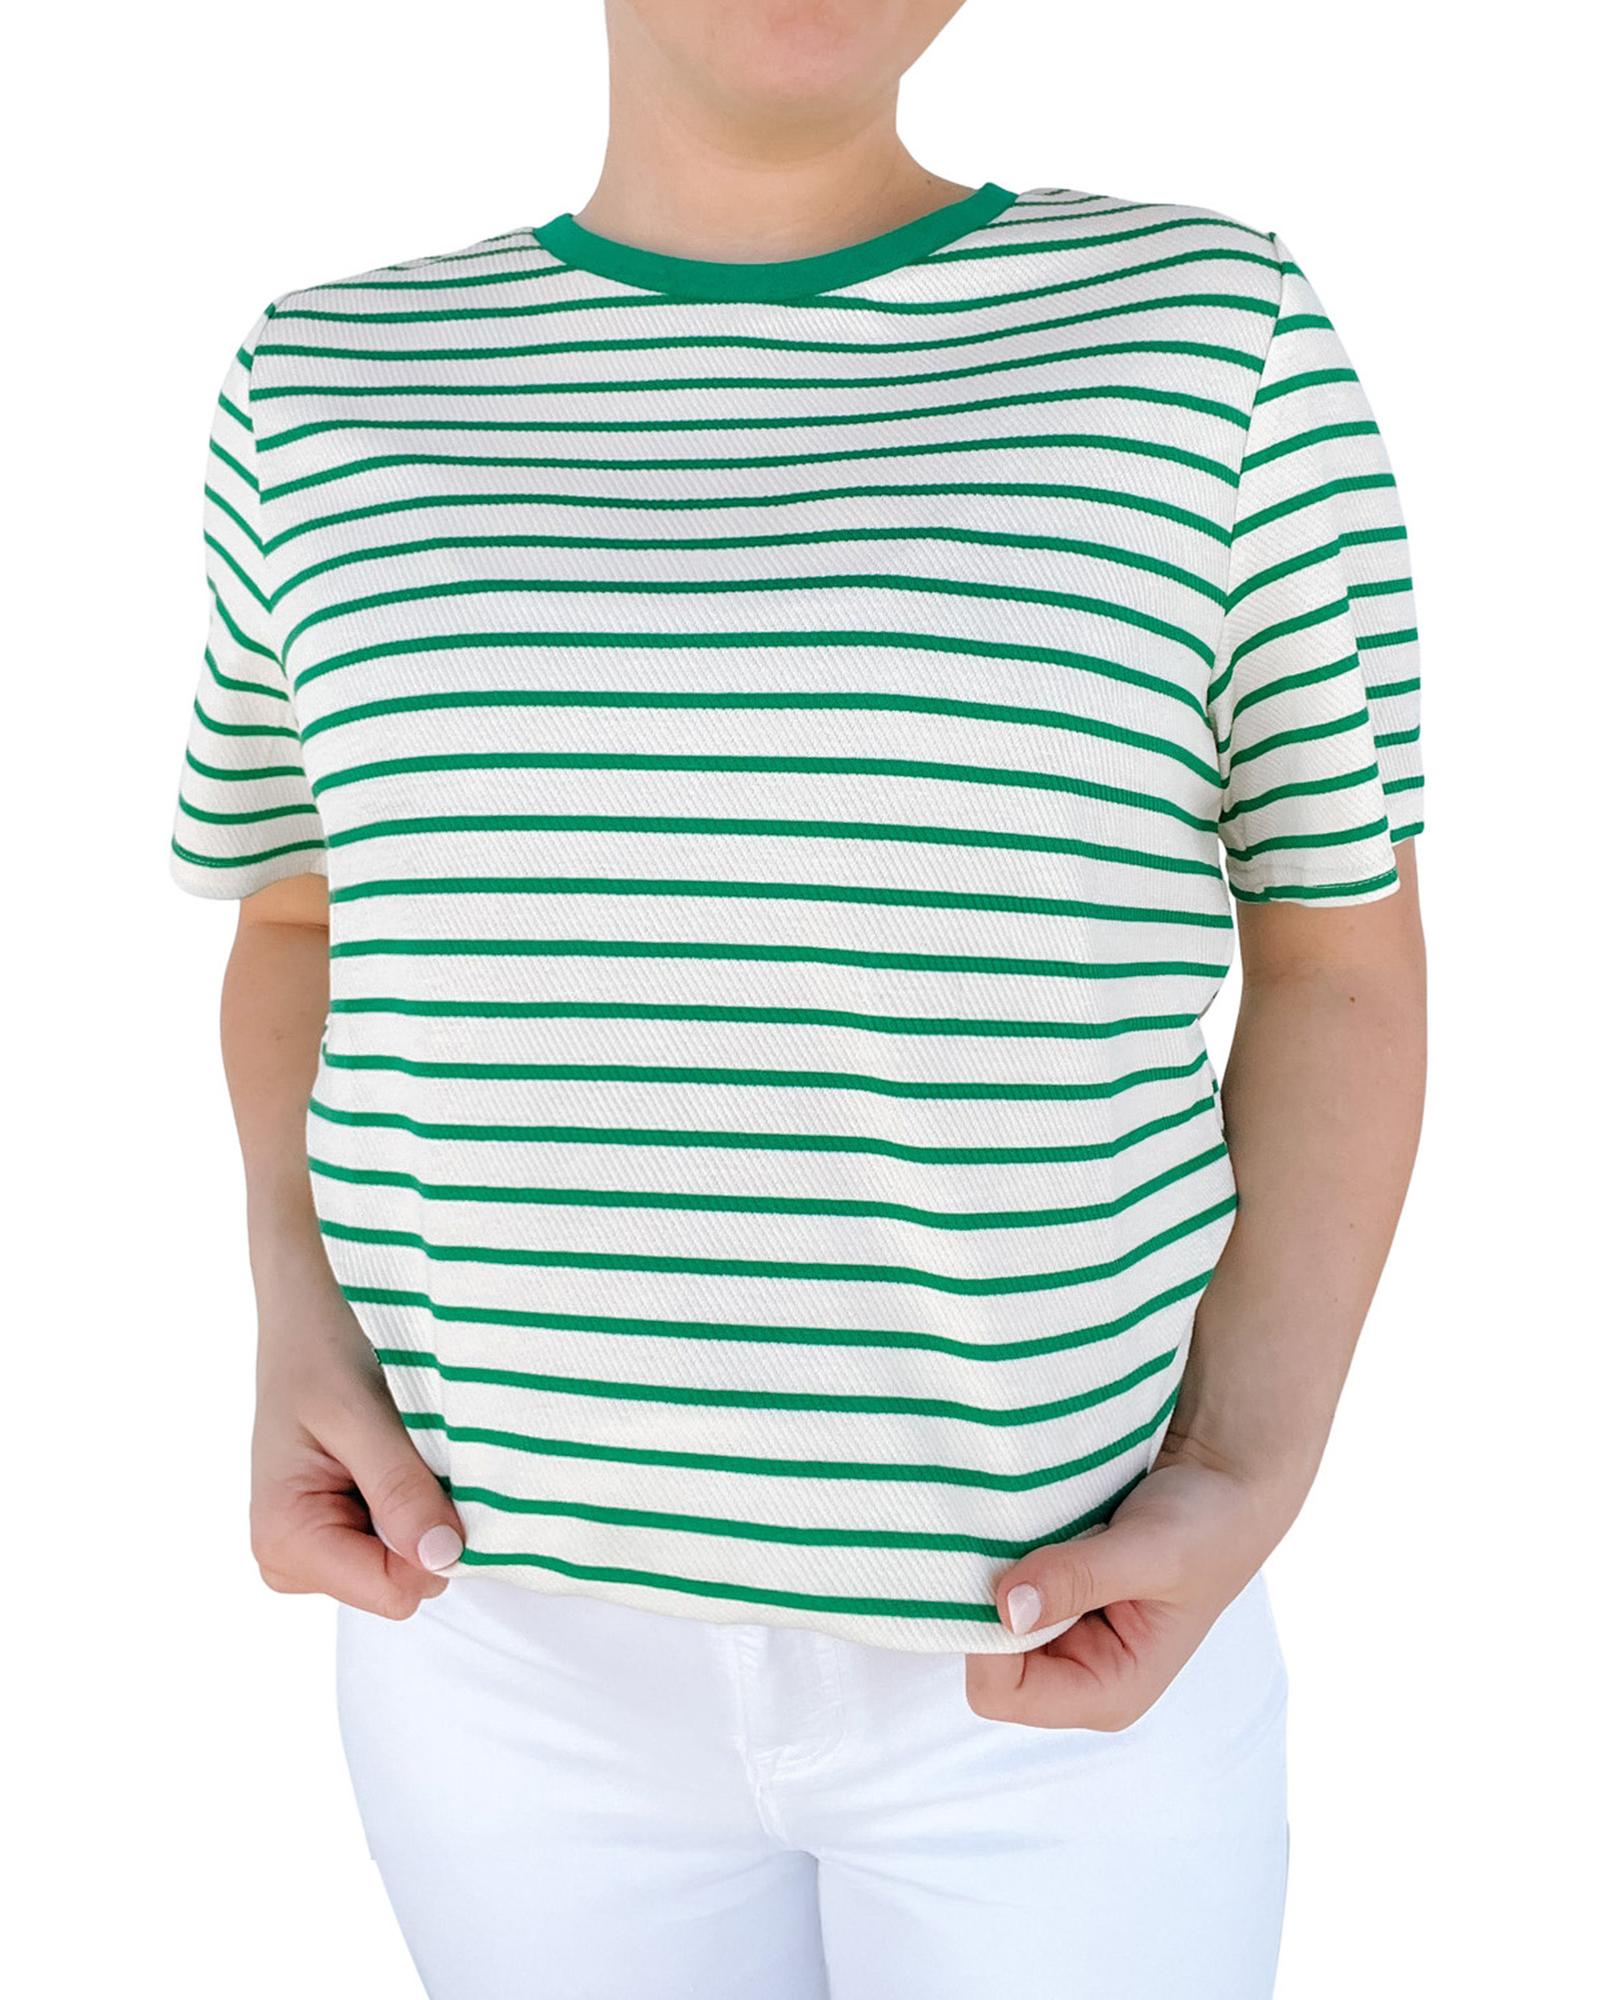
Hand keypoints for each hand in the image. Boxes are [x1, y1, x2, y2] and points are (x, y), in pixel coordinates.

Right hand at [250, 1254, 463, 1618]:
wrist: (309, 1302)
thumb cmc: (322, 1344)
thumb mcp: (362, 1414)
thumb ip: (399, 1490)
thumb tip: (441, 1560)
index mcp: (283, 1539)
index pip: (394, 1590)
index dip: (430, 1540)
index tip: (431, 1471)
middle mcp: (291, 1557)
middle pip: (403, 1581)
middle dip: (423, 1519)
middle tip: (409, 1446)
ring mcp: (315, 1545)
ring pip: (408, 1560)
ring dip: (420, 1501)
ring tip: (397, 1440)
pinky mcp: (339, 1525)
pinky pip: (402, 1535)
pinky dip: (416, 1493)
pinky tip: (395, 1447)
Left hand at [964, 1446, 1299, 1728]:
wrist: (1224, 1485)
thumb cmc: (1206, 1527)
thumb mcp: (1150, 1551)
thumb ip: (1081, 1578)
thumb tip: (1006, 1607)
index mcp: (1108, 1691)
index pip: (1005, 1694)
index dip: (986, 1638)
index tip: (1001, 1571)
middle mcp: (1078, 1675)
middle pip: (986, 1661)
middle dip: (986, 1603)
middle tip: (1008, 1540)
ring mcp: (1063, 1637)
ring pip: (986, 1618)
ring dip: (993, 1574)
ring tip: (1027, 1527)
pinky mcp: (1054, 1599)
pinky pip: (1000, 1588)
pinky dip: (1003, 1556)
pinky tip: (1026, 1522)